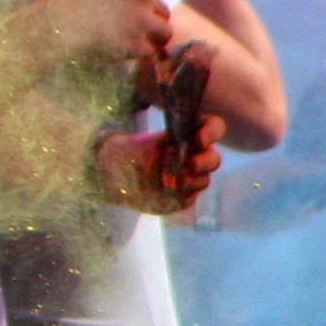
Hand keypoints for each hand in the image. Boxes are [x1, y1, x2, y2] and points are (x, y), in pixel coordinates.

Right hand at [2, 0, 168, 77]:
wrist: (55, 28)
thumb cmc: (71, 10)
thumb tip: (151, 12)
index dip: (144, 8)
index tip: (128, 17)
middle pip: (163, 13)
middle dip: (150, 24)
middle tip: (129, 34)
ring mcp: (142, 20)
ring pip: (165, 32)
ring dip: (152, 40)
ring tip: (131, 44)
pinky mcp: (139, 44)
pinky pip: (151, 51)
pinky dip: (139, 55)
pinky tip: (121, 52)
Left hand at [93, 120, 219, 214]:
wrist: (111, 177)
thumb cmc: (125, 154)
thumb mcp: (138, 144)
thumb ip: (160, 146)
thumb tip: (175, 153)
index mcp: (187, 135)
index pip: (213, 127)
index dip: (212, 132)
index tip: (199, 141)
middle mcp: (194, 155)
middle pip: (213, 159)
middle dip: (203, 163)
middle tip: (189, 166)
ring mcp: (191, 177)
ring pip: (204, 180)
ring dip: (189, 182)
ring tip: (166, 183)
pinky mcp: (184, 196)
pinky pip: (191, 199)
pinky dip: (180, 197)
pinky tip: (163, 194)